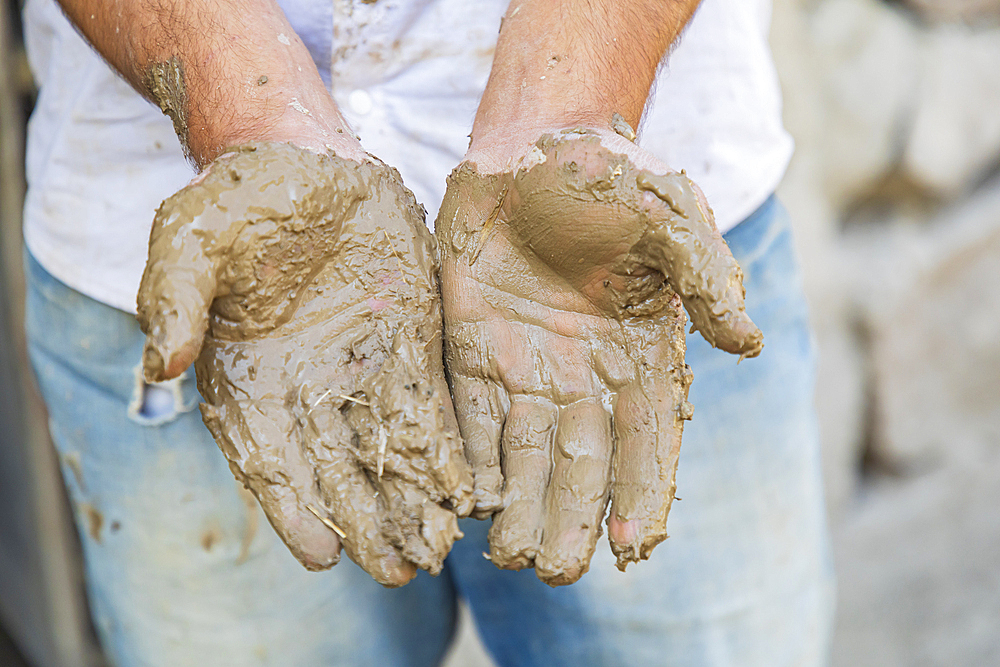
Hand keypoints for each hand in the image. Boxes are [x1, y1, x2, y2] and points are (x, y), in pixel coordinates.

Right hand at [137, 141, 472, 585]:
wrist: (303, 162)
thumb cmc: (237, 201)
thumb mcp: (190, 239)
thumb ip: (174, 299)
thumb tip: (163, 362)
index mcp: (249, 379)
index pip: (271, 460)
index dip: (296, 508)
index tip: (324, 555)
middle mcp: (308, 389)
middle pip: (339, 471)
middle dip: (369, 523)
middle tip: (401, 569)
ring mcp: (363, 369)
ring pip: (389, 449)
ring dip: (415, 500)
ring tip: (442, 546)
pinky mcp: (411, 343)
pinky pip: (430, 403)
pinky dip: (447, 445)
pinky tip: (469, 486)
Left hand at [436, 128, 761, 585]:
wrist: (530, 142)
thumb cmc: (608, 173)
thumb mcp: (668, 216)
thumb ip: (705, 278)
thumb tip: (748, 343)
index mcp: (640, 354)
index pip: (649, 440)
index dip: (643, 494)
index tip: (631, 547)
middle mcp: (586, 375)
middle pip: (584, 464)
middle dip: (574, 520)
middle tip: (557, 573)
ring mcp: (526, 366)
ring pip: (526, 455)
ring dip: (520, 507)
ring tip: (510, 558)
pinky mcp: (471, 350)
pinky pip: (468, 416)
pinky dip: (469, 459)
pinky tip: (467, 502)